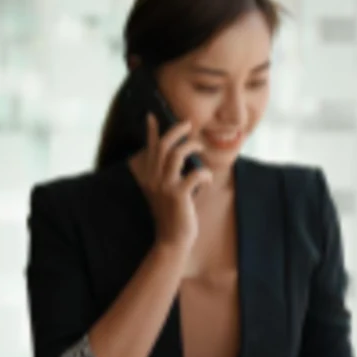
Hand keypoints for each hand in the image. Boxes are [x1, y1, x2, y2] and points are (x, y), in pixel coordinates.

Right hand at [131, 113, 211, 249]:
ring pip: (176, 155)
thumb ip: (168, 175)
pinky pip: (195, 174)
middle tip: (188, 124)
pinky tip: (207, 181)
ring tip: (201, 147)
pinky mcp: (178, 195)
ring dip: (191, 147)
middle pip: (162, 146)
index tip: (152, 116)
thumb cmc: (173, 215)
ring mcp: (164, 187)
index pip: (149, 149)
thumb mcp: (166, 192)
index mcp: (149, 178)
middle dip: (176, 131)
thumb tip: (177, 157)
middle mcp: (153, 180)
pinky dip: (205, 174)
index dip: (150, 132)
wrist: (172, 240)